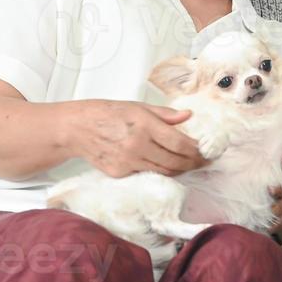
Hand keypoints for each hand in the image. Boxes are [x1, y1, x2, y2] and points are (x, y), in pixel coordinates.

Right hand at [69, 99, 209, 178]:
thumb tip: (187, 116)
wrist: (77, 128)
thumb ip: (164, 114)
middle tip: (202, 162)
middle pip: (174, 161)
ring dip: (179, 170)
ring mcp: (128, 162)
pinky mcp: (120, 173)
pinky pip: (146, 174)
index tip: (205, 151)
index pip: (179, 143)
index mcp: (144, 125)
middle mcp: (138, 145)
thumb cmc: (107, 113)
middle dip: (192, 163)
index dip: (196, 150)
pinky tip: (166, 166)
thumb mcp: (137, 107)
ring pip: (163, 171)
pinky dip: (158, 171)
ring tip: (189, 165)